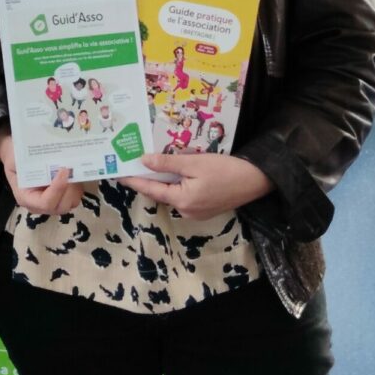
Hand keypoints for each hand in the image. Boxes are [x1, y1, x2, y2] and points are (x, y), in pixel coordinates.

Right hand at [0, 129, 85, 214]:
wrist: (15, 156)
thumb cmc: (14, 156)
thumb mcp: (16, 158)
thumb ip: (27, 162)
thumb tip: (48, 159)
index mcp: (25, 198)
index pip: (45, 203)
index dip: (57, 189)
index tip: (64, 170)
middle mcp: (38, 205)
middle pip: (60, 207)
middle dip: (69, 189)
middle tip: (70, 169)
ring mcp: (51, 203)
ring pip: (70, 204)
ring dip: (75, 188)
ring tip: (72, 170)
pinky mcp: (60, 198)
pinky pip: (74, 198)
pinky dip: (77, 187)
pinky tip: (74, 173)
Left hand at [124, 152, 272, 219]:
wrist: (256, 180)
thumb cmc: (225, 169)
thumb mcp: (194, 163)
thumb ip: (167, 164)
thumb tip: (144, 161)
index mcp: (182, 200)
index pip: (150, 190)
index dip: (133, 181)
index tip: (118, 174)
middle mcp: (186, 211)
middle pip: (161, 193)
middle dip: (148, 179)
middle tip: (134, 163)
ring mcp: (196, 212)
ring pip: (173, 194)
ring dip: (164, 180)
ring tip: (152, 164)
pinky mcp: (205, 209)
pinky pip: (184, 196)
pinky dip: (177, 184)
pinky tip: (175, 171)